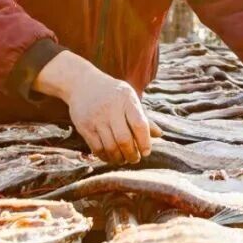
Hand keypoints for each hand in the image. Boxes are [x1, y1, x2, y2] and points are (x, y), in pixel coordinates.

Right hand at [34, 50, 157, 164]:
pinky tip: (111, 157)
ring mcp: (96, 118)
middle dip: (132, 154)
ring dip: (119, 158)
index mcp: (126, 100)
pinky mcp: (84, 126)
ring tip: (123, 159)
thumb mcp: (129, 98)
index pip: (139, 124)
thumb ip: (142, 116)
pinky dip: (105, 157)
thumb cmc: (112, 93)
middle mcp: (111, 108)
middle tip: (135, 159)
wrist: (82, 83)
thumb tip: (160, 134)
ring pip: (110, 147)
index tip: (146, 151)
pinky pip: (97, 148)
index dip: (144, 141)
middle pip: (124, 139)